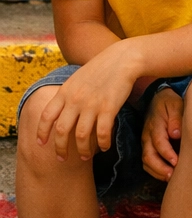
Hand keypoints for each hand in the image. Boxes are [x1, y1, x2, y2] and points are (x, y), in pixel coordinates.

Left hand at [36, 41, 139, 160]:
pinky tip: (105, 147)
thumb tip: (60, 109)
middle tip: (62, 158)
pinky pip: (102, 133)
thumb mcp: (77, 78)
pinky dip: (102, 143)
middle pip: (61, 131)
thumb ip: (67, 94)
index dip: (42, 132)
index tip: (42, 143)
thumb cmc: (102, 67)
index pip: (46, 116)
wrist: (123, 59)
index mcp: (65, 92)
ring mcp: (92, 105)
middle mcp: (75, 100)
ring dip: (83, 150)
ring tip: (85, 156)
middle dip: (60, 148)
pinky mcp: (109, 108)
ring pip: (81, 136)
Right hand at [141, 88, 182, 180]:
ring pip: (146, 161)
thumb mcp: (175, 104)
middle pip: (148, 156)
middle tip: (172, 175)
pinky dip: (154, 170)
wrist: (159, 98)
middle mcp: (147, 136)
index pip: (159, 142)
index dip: (167, 154)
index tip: (176, 161)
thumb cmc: (170, 102)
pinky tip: (165, 175)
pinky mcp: (147, 146)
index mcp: (155, 125)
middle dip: (160, 167)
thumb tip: (176, 134)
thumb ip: (176, 118)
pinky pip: (147, 162)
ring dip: (157, 171)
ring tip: (169, 178)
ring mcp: (146, 142)